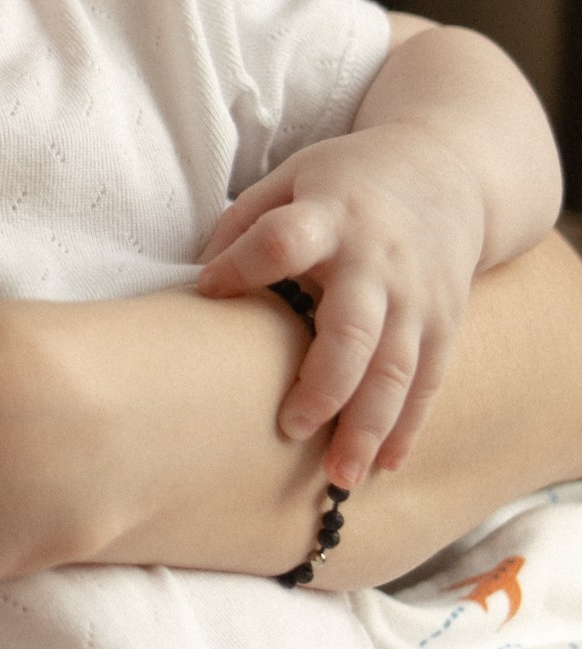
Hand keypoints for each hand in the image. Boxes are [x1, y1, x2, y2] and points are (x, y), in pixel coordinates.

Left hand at [196, 123, 487, 484]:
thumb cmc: (345, 182)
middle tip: (289, 428)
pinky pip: (428, 380)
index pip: (281, 242)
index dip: (241, 267)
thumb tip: (202, 285)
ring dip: (369, 426)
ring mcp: (416, 295)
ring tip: (341, 477)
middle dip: (324, 384)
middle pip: (353, 328)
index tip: (208, 292)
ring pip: (396, 368)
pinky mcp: (445, 321)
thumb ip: (244, 225)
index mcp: (328, 215)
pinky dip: (408, 425)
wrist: (446, 171)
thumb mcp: (290, 177)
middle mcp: (376, 260)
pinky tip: (384, 465)